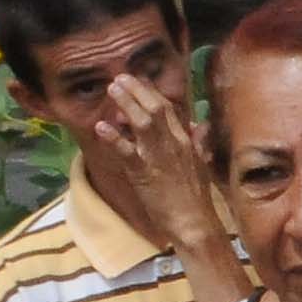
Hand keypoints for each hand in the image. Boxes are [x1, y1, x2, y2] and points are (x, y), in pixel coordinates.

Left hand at [93, 75, 222, 248]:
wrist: (195, 223)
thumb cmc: (196, 198)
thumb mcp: (201, 165)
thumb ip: (198, 142)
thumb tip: (198, 125)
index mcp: (186, 142)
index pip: (169, 109)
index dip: (151, 92)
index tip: (137, 81)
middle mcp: (174, 144)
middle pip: (156, 109)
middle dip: (137, 90)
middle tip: (119, 78)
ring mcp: (158, 157)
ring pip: (142, 123)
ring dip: (126, 103)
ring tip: (112, 89)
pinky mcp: (144, 172)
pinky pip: (126, 151)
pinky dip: (113, 137)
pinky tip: (101, 126)